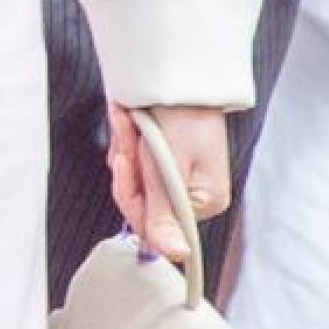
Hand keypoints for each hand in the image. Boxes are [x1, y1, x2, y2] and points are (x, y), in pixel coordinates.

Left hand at [107, 102, 232, 260]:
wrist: (178, 74)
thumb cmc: (185, 114)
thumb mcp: (170, 166)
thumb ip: (164, 211)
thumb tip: (177, 254)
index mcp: (204, 201)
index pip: (155, 224)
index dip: (133, 194)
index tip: (128, 162)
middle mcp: (189, 192)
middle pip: (138, 200)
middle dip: (129, 165)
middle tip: (133, 137)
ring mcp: (171, 174)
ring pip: (130, 178)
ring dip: (124, 147)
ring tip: (134, 121)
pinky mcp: (155, 156)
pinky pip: (128, 159)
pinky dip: (124, 138)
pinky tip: (129, 119)